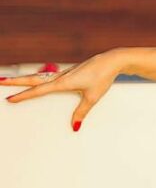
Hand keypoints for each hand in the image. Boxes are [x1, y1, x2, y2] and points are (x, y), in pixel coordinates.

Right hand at [1, 50, 124, 130]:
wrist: (112, 61)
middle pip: (33, 79)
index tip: (9, 98)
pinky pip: (50, 77)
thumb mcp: (93, 97)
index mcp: (63, 82)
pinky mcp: (70, 72)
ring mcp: (64, 73)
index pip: (38, 90)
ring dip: (25, 79)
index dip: (23, 95)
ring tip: (12, 81)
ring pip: (40, 76)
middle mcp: (60, 76)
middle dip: (16, 81)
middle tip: (0, 82)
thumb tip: (74, 127)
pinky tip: (38, 82)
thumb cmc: (103, 78)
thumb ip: (82, 112)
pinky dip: (39, 79)